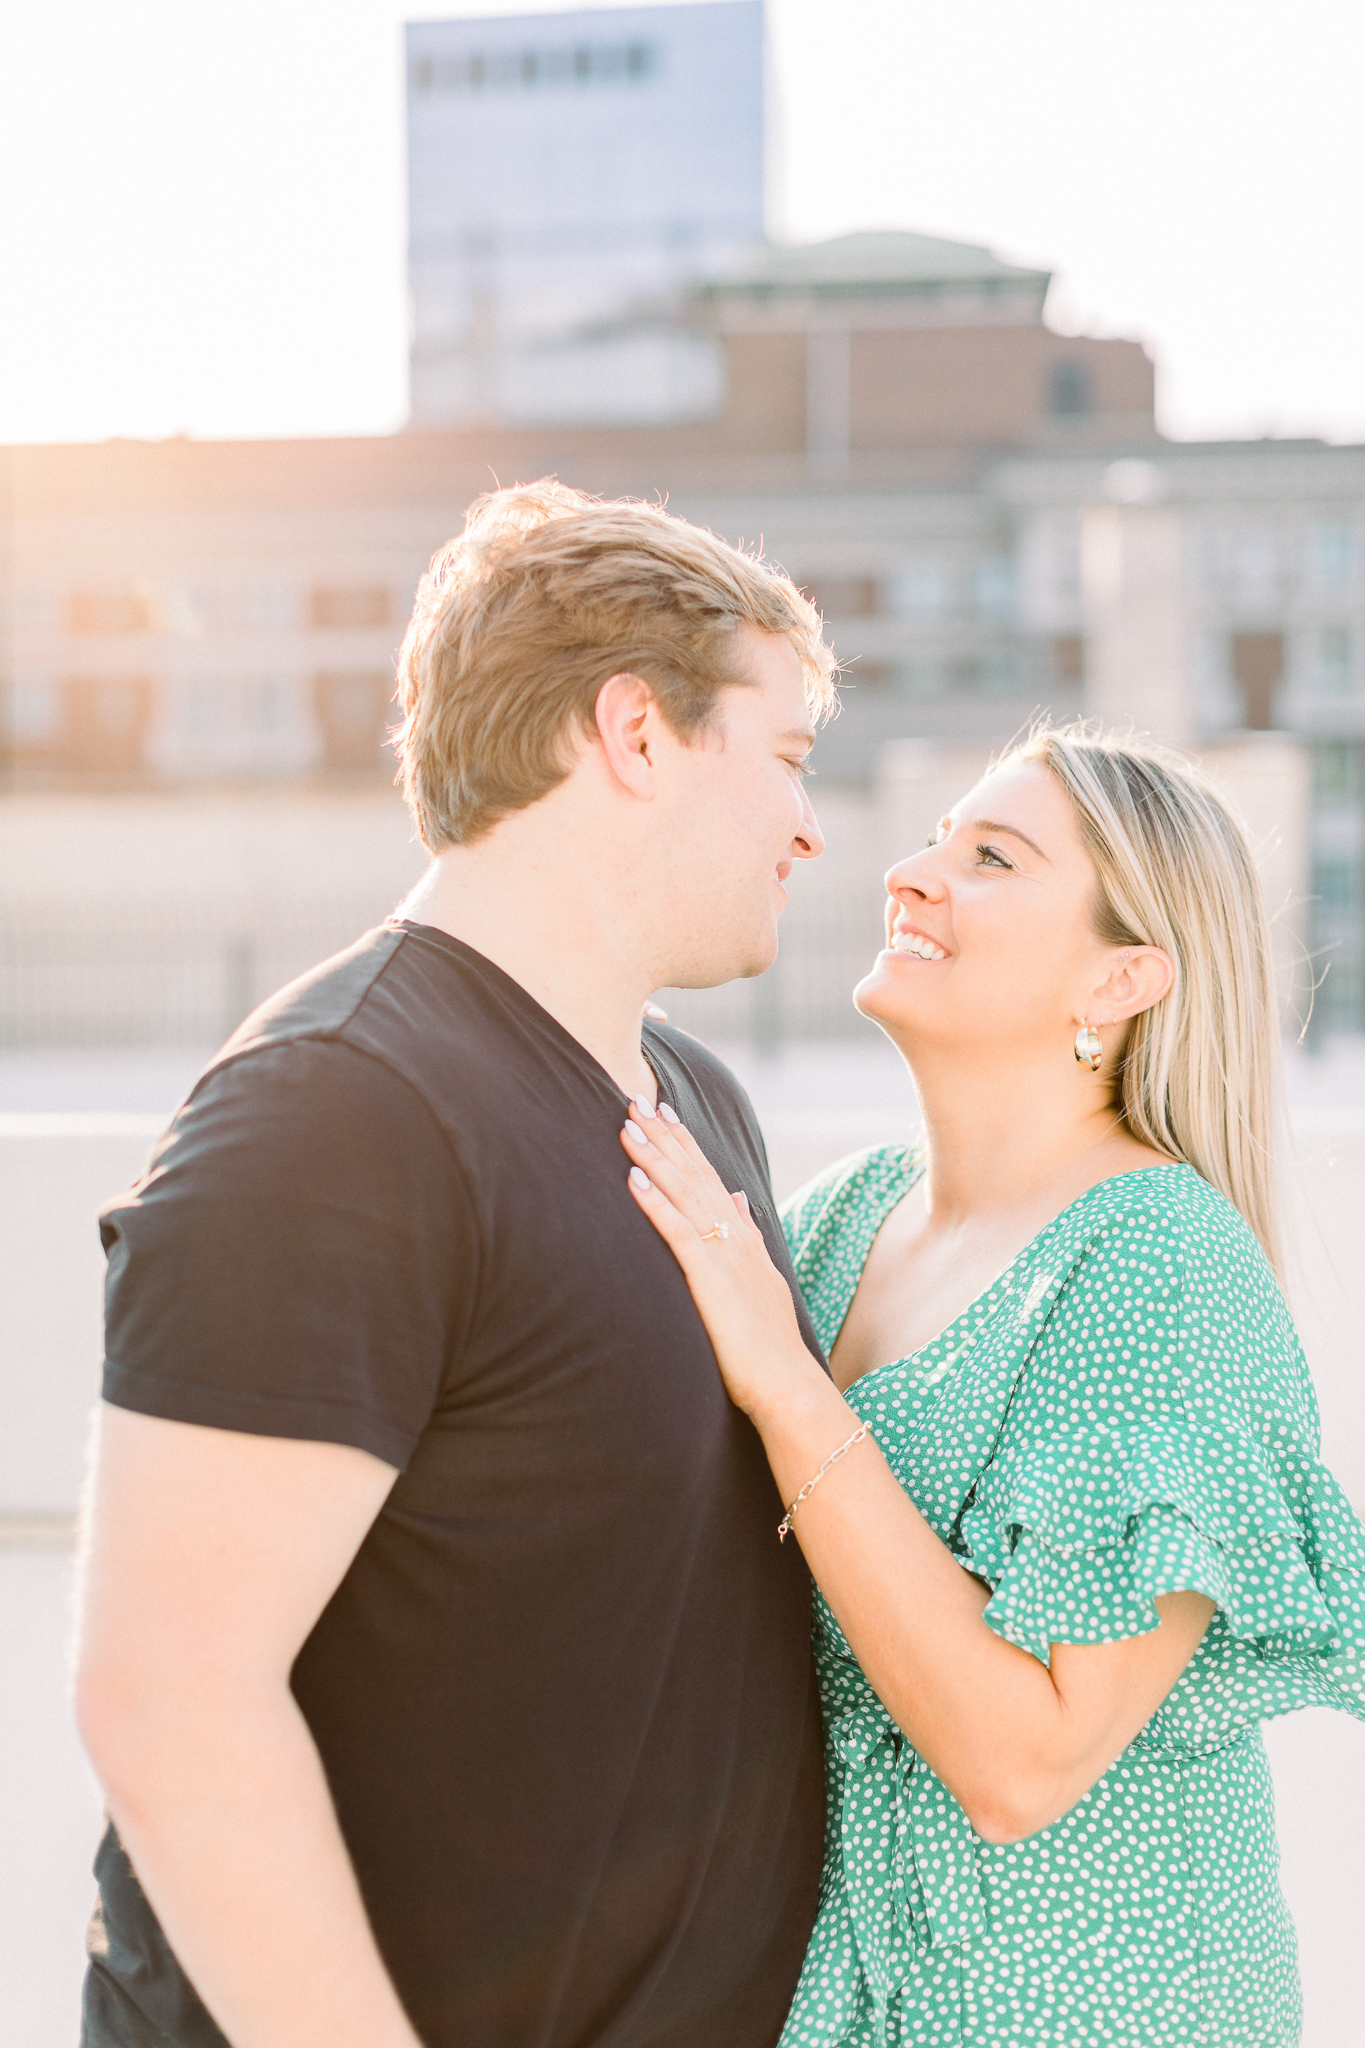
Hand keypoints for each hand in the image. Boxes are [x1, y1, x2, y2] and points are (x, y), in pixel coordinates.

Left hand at [620, 1099, 821, 1420]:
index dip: (686, 1144)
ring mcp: (726, 1257)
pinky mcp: (712, 1281)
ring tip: (627, 1125)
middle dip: (664, 1136)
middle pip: (695, 1175)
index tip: (665, 1111)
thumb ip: (748, 1238)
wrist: (790, 1387)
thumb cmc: (770, 1348)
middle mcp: (737, 1239)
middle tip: (636, 1098)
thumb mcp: (762, 1283)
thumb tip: (737, 1199)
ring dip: (654, 1157)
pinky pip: (679, 1233)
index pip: (711, 1179)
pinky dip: (656, 1203)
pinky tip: (634, 1178)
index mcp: (745, 1240)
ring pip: (684, 1195)